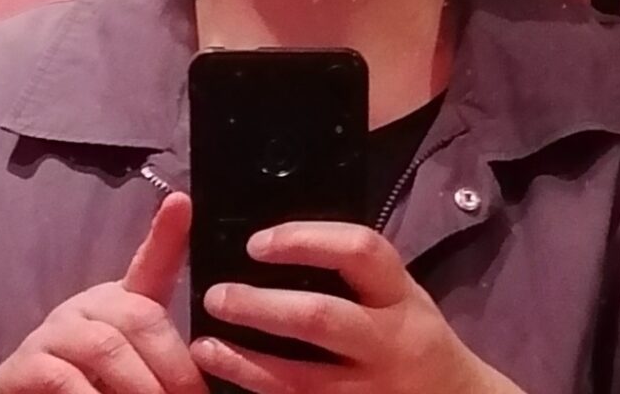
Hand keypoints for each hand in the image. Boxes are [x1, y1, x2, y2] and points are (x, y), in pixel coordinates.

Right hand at [0, 193, 207, 393]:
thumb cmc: (85, 389)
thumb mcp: (131, 366)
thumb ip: (164, 353)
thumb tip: (201, 333)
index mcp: (116, 303)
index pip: (148, 263)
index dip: (166, 235)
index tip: (181, 201)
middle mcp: (85, 308)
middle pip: (139, 315)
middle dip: (173, 363)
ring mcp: (51, 335)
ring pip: (106, 347)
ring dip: (140, 385)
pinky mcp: (21, 368)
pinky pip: (62, 377)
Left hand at [189, 221, 522, 393]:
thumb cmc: (415, 339)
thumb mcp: (400, 298)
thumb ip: (357, 276)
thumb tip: (280, 243)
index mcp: (401, 297)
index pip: (360, 250)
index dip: (304, 240)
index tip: (257, 242)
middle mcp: (389, 343)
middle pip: (321, 317)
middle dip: (260, 305)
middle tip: (216, 295)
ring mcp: (370, 392)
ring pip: (299, 380)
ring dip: (243, 361)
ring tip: (204, 345)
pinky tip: (227, 382)